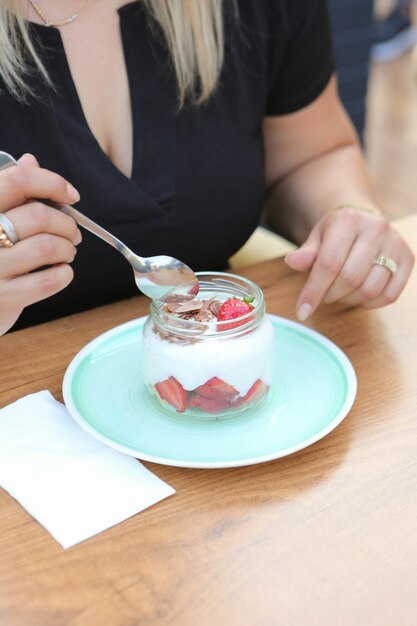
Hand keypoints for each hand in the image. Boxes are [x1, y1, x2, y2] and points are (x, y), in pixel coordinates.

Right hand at [0, 154, 81, 335]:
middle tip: (73, 234)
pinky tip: (62, 272)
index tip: (71, 196)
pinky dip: (65, 274)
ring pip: (47, 246)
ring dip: (67, 249)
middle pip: (38, 214)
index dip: (52, 183)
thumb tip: (30, 161)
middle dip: (67, 224)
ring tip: (67, 253)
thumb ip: (9, 192)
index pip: (17, 180)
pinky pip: (48, 280)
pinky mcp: (2, 298)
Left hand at [284, 207, 414, 319]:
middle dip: (330, 295)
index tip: (302, 310)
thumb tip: (292, 261)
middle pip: (350, 279)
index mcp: (348, 220)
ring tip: (339, 293)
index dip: (313, 291)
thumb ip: (305, 253)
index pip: (329, 263)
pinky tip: (357, 295)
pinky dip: (369, 303)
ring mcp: (395, 244)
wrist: (362, 220)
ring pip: (370, 290)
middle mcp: (376, 229)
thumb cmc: (336, 233)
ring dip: (348, 300)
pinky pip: (389, 295)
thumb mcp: (316, 238)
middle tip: (322, 295)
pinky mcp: (408, 258)